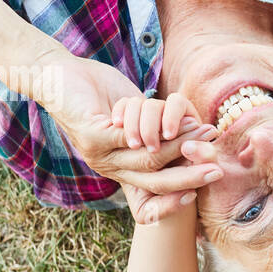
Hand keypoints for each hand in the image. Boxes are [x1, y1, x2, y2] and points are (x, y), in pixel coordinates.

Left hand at [12, 45, 222, 199]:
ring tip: (203, 136)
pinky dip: (160, 130)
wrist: (57, 74)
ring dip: (180, 147)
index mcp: (115, 167)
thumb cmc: (96, 94)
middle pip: (154, 180)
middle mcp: (106, 166)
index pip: (148, 193)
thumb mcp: (128, 119)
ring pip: (148, 158)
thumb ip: (152, 133)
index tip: (200, 191)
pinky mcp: (92, 134)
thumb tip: (188, 139)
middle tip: (215, 171)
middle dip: (188, 177)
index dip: (175, 197)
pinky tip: (177, 125)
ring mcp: (97, 153)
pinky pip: (133, 137)